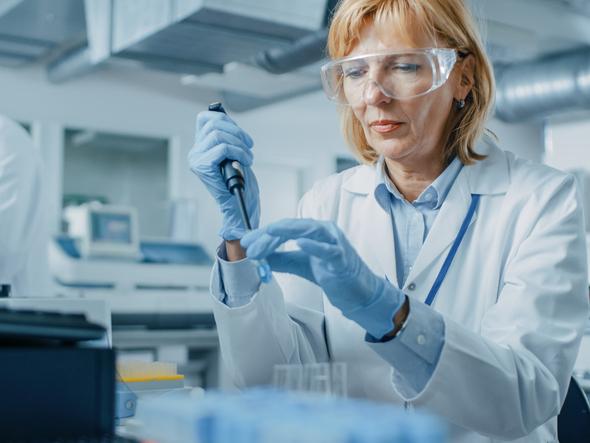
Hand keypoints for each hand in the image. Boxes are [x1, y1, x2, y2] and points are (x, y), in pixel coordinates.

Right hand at [188, 111, 259, 239]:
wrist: (239, 204)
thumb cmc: (239, 181)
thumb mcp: (233, 153)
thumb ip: (226, 135)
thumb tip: (223, 115)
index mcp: (201, 147)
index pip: (204, 118)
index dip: (224, 119)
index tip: (240, 133)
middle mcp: (195, 152)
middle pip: (214, 124)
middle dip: (237, 132)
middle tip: (249, 146)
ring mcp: (197, 159)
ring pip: (218, 134)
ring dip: (240, 144)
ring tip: (248, 157)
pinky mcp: (202, 167)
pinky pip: (223, 148)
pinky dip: (239, 153)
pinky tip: (246, 162)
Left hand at [241, 219, 404, 338]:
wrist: (359, 292)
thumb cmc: (333, 274)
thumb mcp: (300, 264)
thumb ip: (280, 258)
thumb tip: (257, 256)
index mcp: (314, 230)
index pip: (284, 227)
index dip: (263, 234)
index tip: (245, 242)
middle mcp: (324, 230)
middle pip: (291, 226)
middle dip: (268, 235)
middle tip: (249, 245)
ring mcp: (335, 242)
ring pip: (307, 231)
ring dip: (284, 234)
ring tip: (266, 237)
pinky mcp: (342, 258)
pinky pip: (327, 249)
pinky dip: (314, 245)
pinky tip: (299, 243)